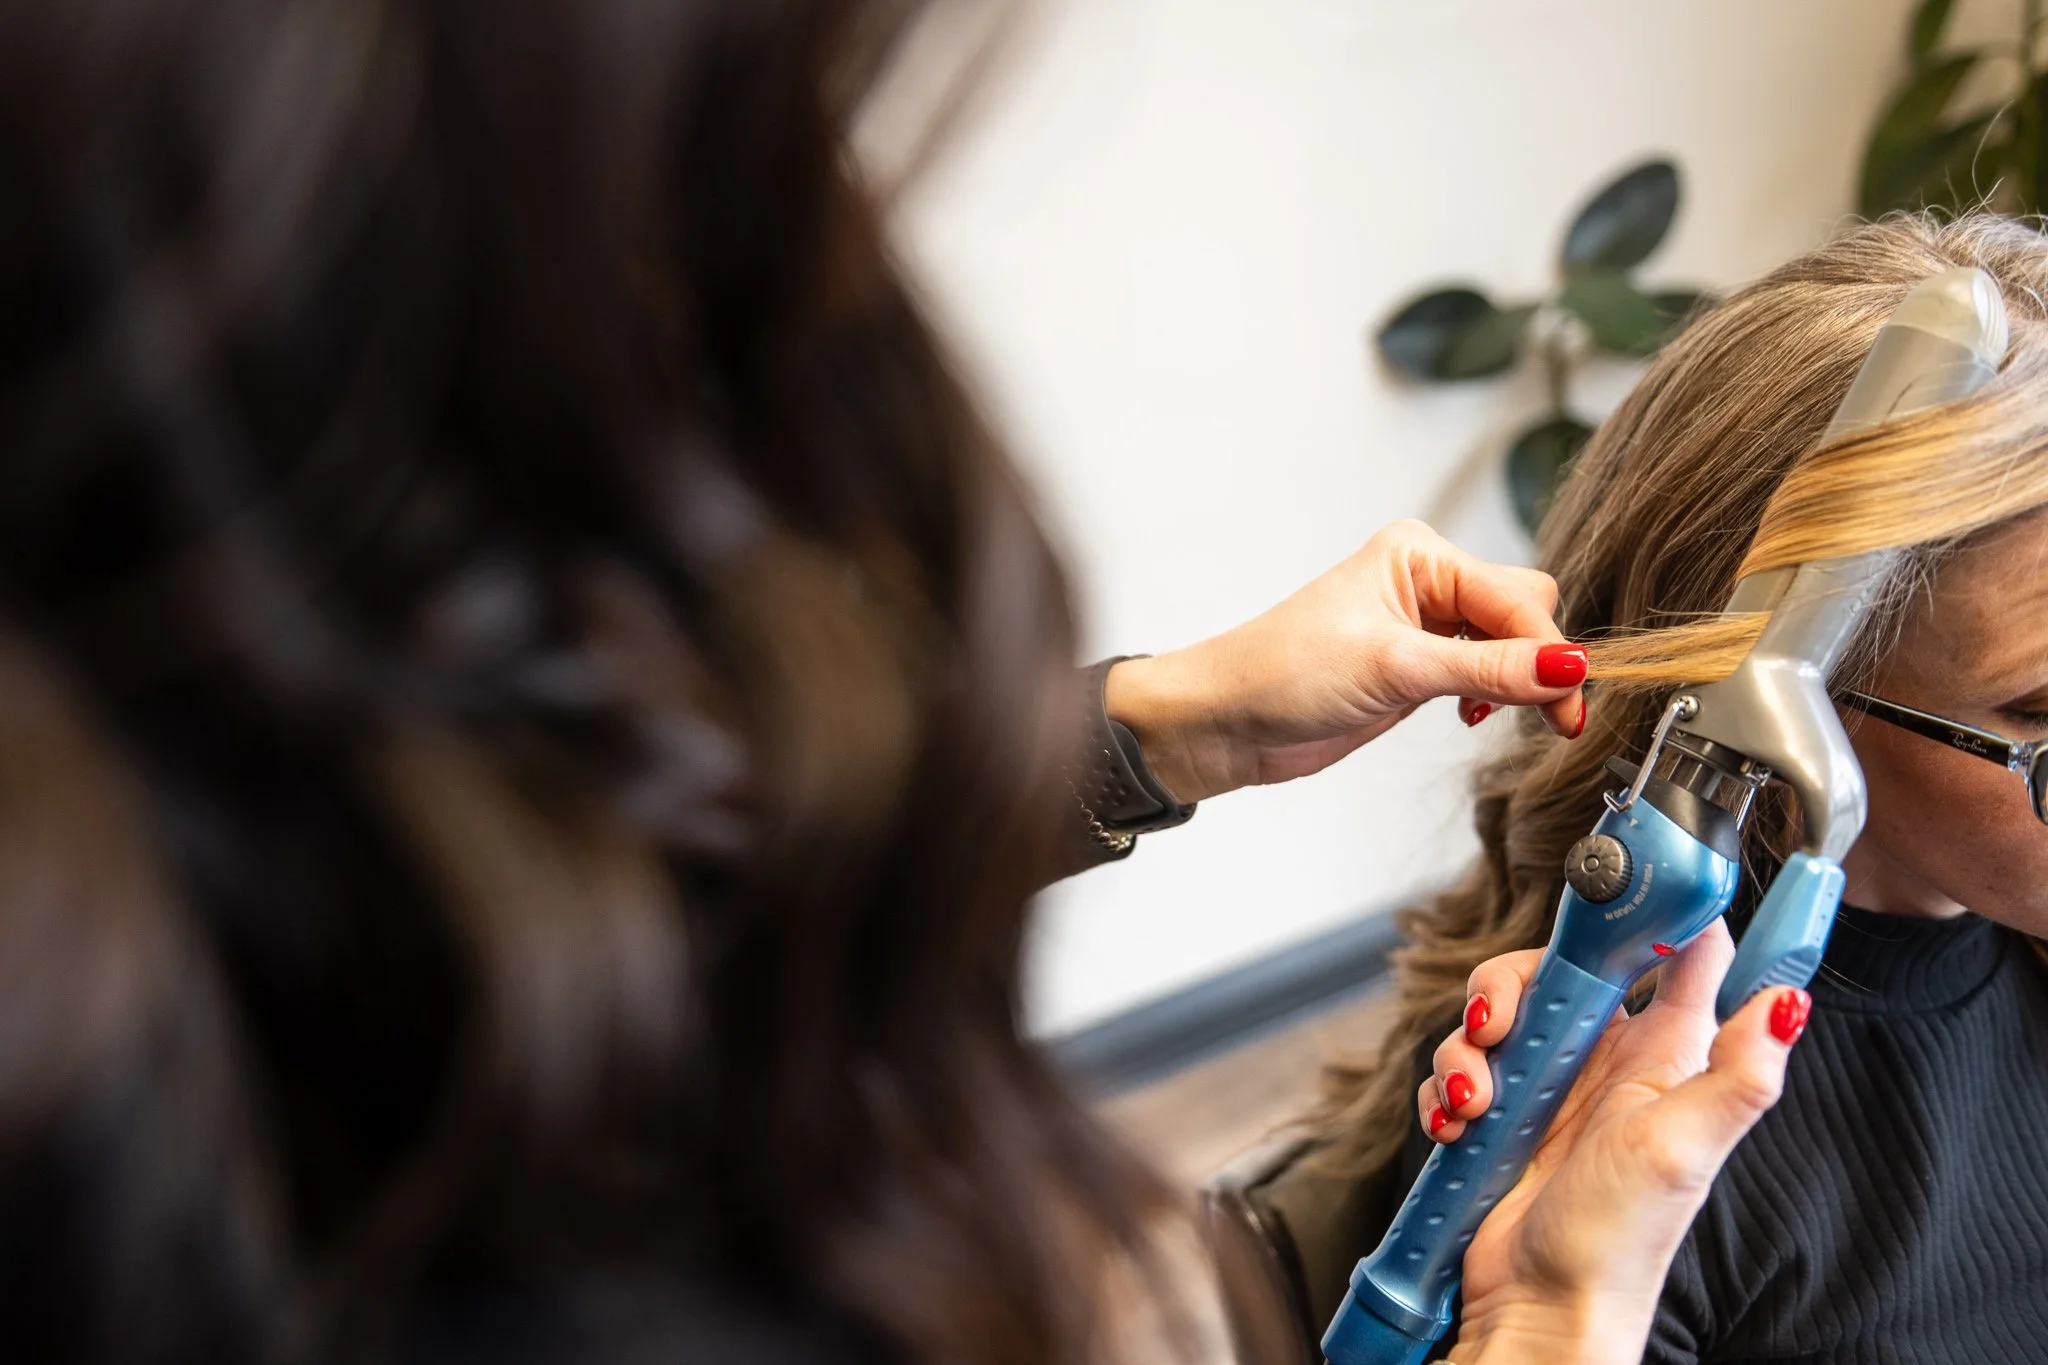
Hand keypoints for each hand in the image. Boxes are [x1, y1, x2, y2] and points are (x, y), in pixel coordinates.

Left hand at [1103, 519, 1587, 803]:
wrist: (1228, 720)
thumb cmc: (1284, 674)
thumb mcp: (1395, 669)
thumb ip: (1487, 668)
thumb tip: (1567, 668)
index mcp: (1419, 555)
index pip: (1517, 596)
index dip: (1548, 650)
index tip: (1569, 702)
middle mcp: (1427, 581)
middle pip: (1525, 613)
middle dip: (1540, 663)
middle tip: (1548, 718)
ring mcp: (1425, 626)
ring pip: (1511, 645)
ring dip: (1520, 682)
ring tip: (1495, 716)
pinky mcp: (1420, 667)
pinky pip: (1487, 672)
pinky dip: (1496, 695)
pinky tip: (1470, 715)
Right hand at [1418, 924, 1807, 1364]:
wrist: (1540, 1307)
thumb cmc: (1618, 1242)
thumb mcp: (1685, 1149)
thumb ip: (1741, 1074)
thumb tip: (1793, 1003)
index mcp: (1666, 1052)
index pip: (1673, 949)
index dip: (1645, 909)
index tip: (1610, 890)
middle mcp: (1609, 1058)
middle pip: (1556, 966)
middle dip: (1511, 985)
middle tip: (1500, 1025)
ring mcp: (1551, 1084)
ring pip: (1499, 1012)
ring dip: (1470, 1047)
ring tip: (1475, 1100)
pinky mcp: (1503, 1111)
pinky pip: (1463, 1063)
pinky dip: (1448, 1085)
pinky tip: (1459, 1123)